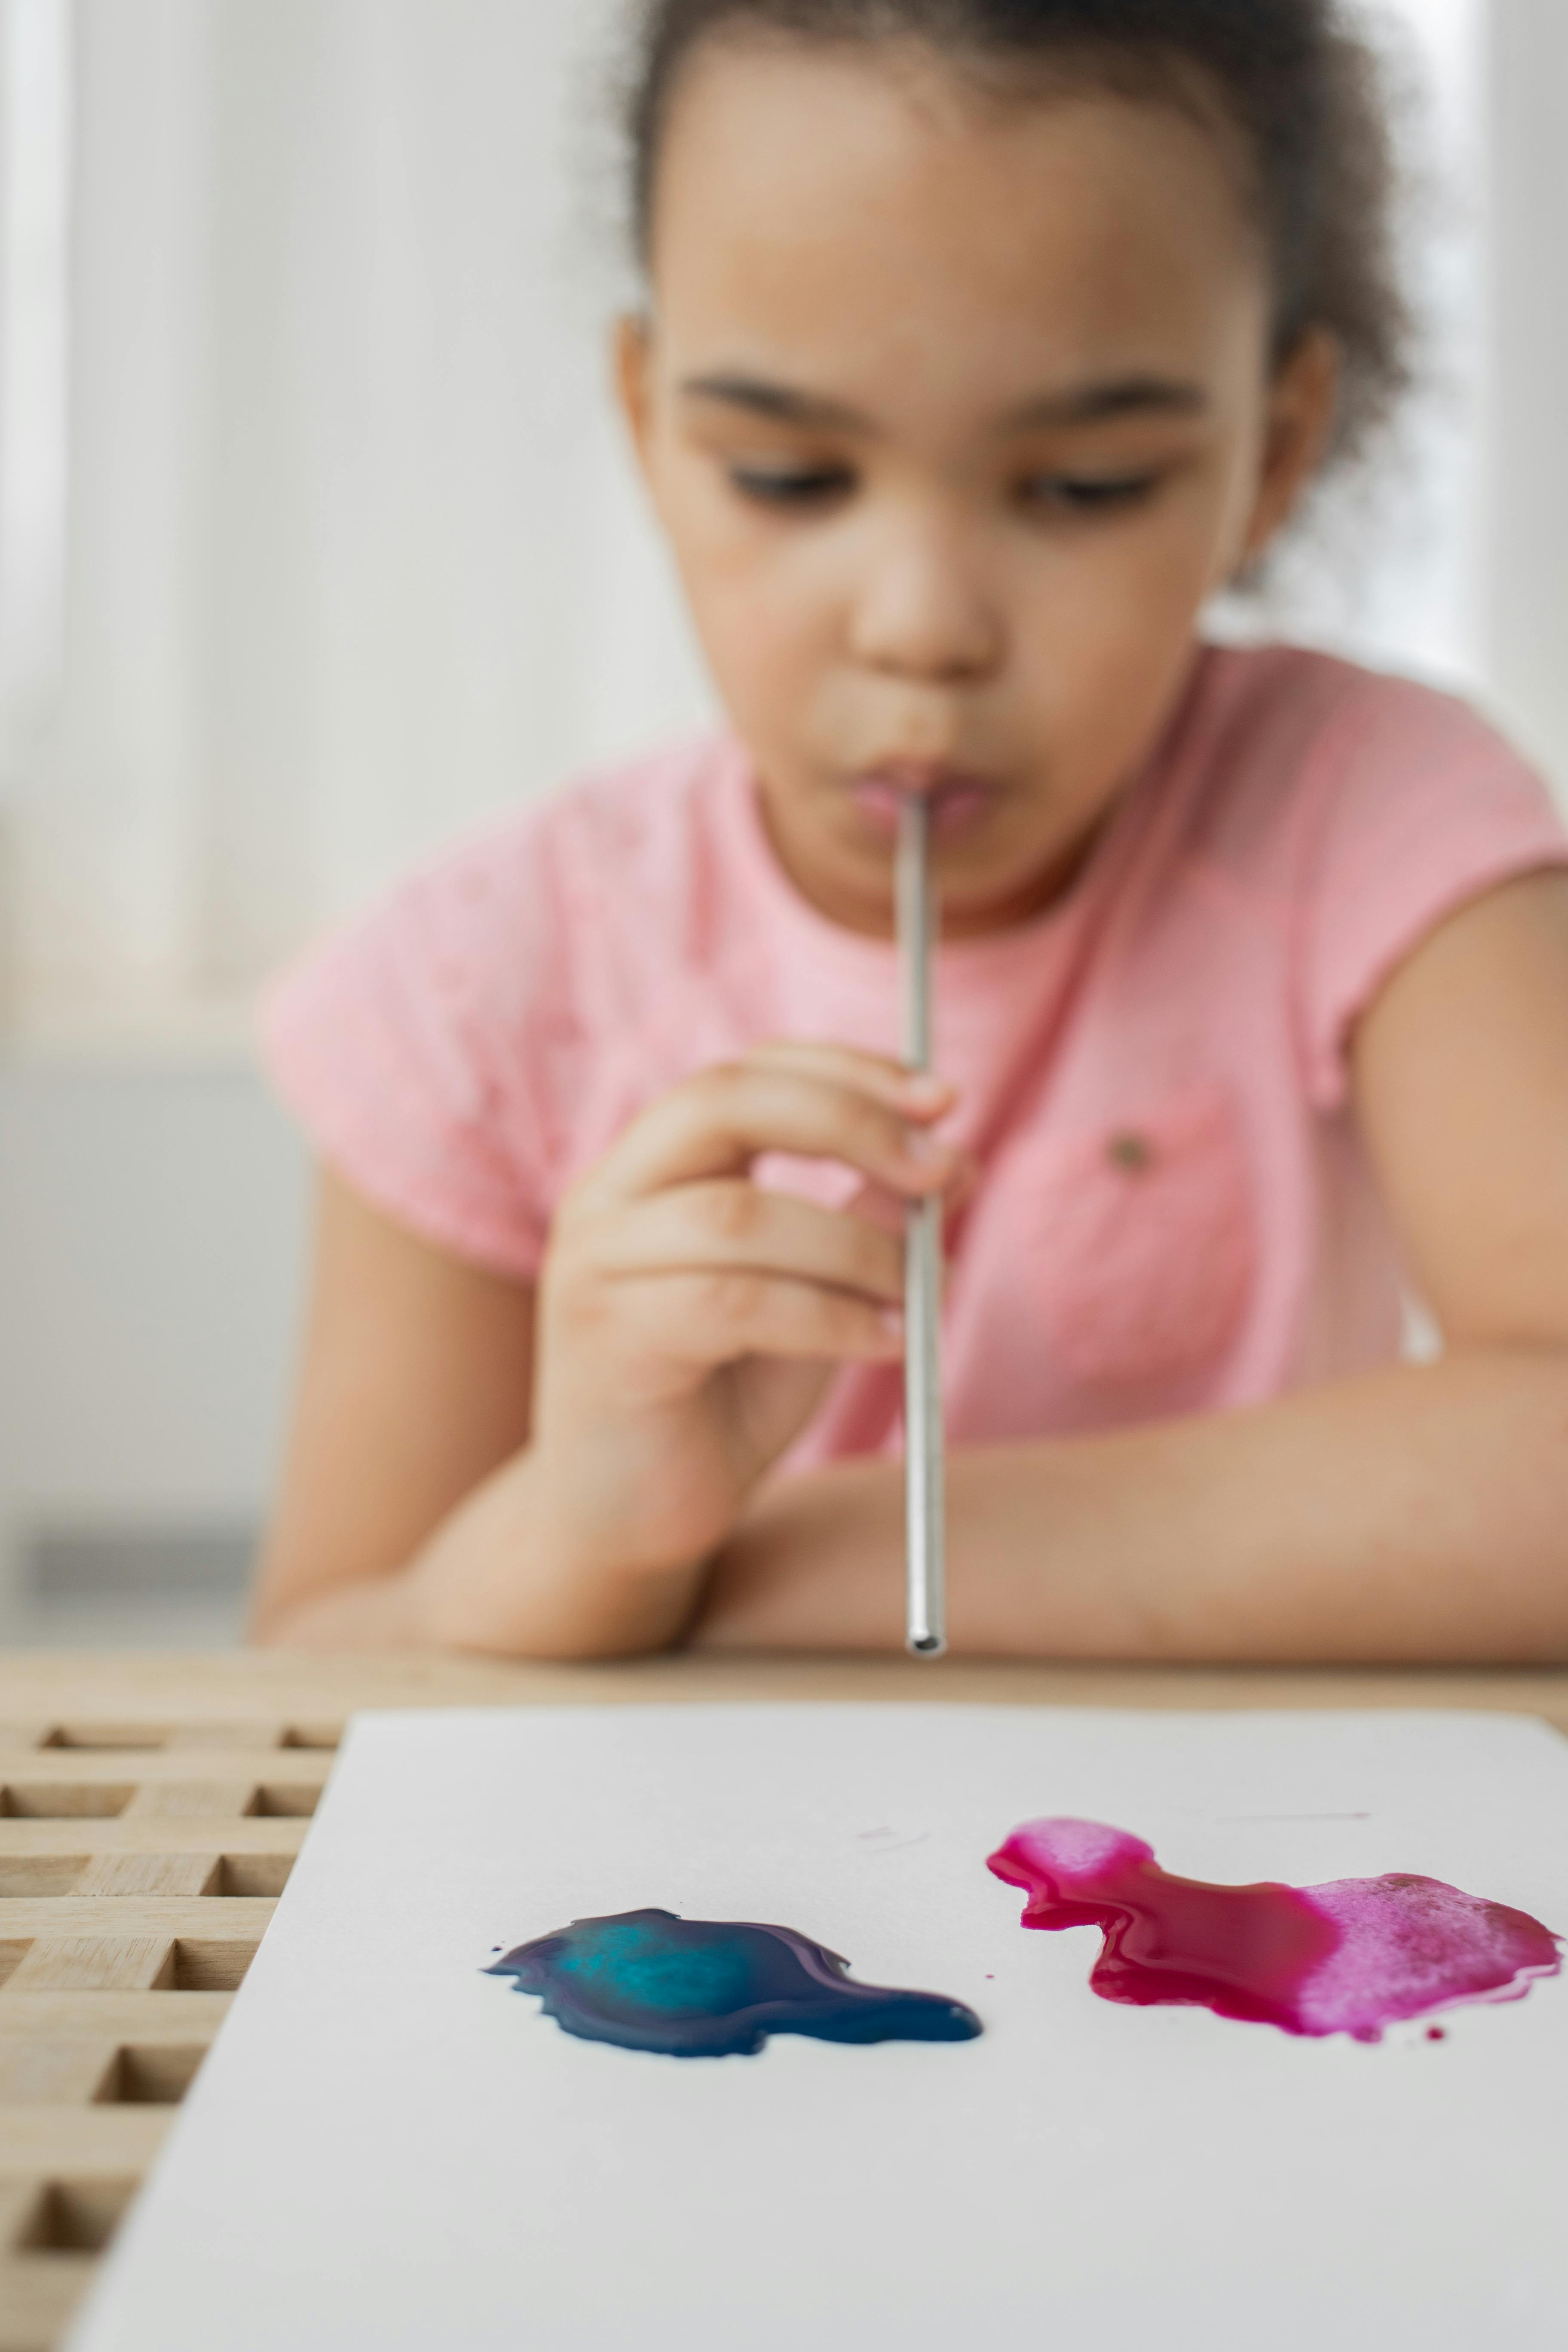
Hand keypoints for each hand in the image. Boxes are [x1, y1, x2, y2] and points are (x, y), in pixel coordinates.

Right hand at [529, 1041, 965, 1598]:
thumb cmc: (724, 1397)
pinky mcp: (606, 1340)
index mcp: (653, 1164)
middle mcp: (608, 1195)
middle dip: (851, 1121)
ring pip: (741, 1215)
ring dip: (857, 1249)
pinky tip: (886, 1343)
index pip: (748, 1071)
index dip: (846, 1069)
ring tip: (921, 1295)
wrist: (632, 1520)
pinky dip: (830, 1317)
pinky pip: (736, 1303)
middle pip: (725, 1102)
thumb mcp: (814, 1292)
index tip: (943, 1097)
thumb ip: (868, 1221)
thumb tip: (960, 1159)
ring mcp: (595, 1263)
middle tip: (942, 1170)